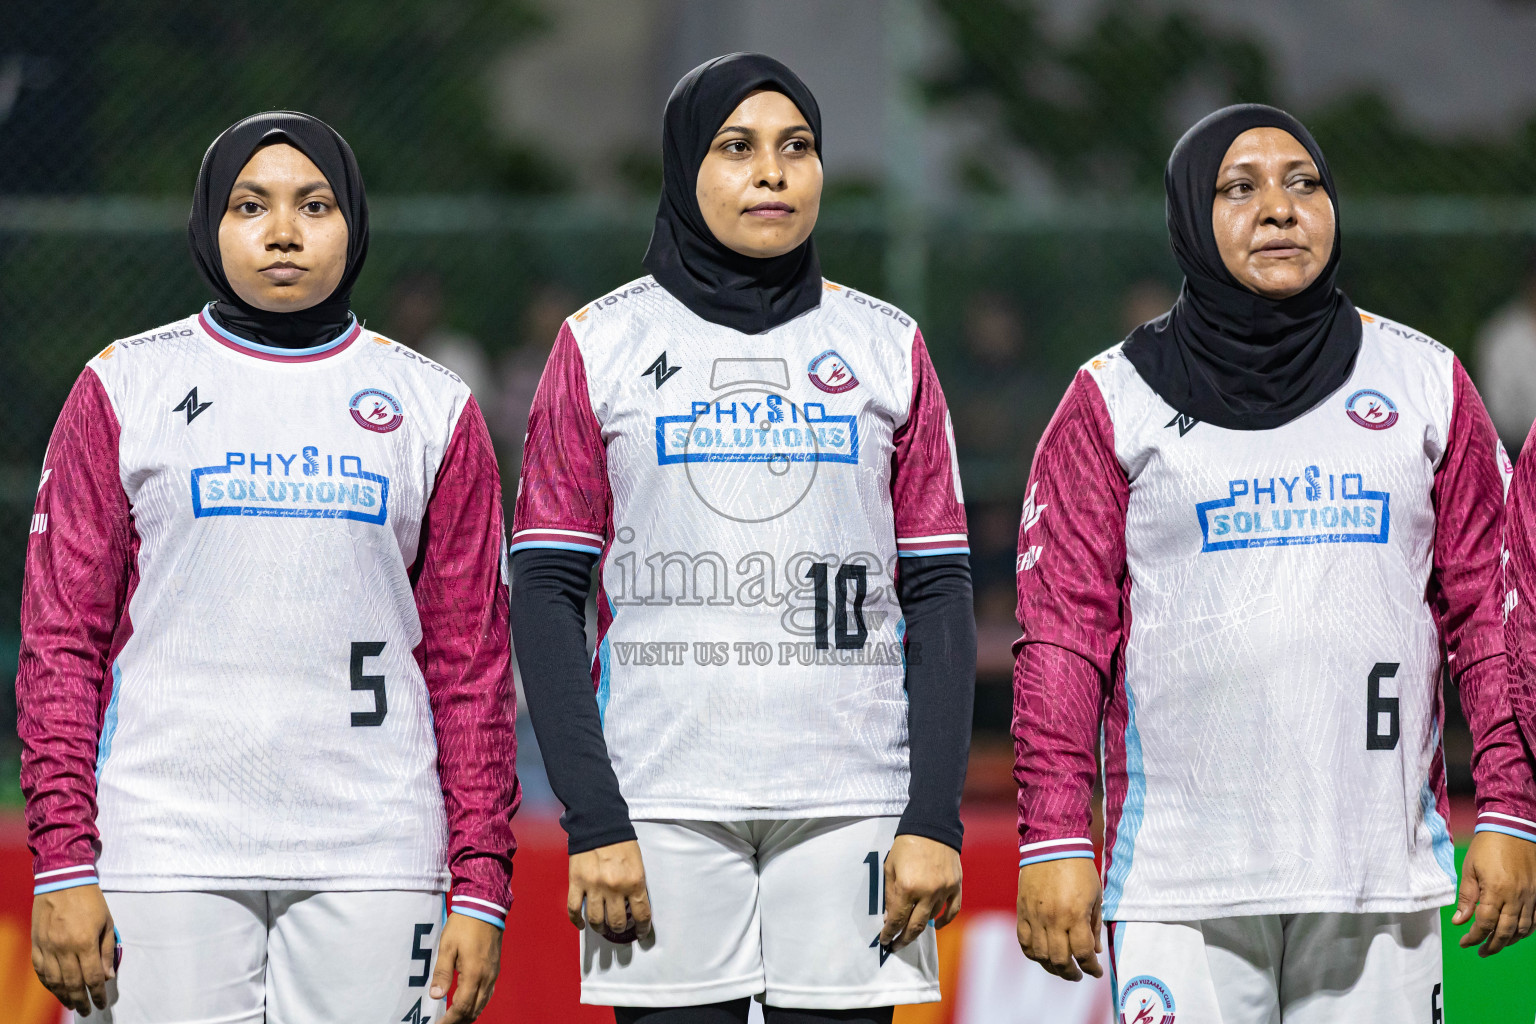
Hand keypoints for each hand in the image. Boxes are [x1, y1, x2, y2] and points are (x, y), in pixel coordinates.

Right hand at [32, 884, 115, 1014]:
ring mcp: (47, 947)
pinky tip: (55, 989)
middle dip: (80, 999)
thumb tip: (107, 976)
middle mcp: (64, 948)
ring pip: (54, 980)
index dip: (97, 993)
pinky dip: (47, 983)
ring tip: (72, 1004)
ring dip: (63, 996)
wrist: (63, 881)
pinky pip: (40, 970)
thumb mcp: (107, 922)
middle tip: (86, 1009)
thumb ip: (107, 951)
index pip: (92, 977)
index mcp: (85, 943)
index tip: (101, 1003)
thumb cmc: (90, 900)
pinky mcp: (36, 945)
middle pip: (72, 983)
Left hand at [431, 913, 501, 1022]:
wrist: (485, 907)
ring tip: (454, 1017)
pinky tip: (469, 1002)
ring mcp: (493, 973)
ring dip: (469, 1013)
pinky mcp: (495, 968)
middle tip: (444, 1022)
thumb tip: (435, 996)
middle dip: (459, 1020)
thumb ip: (442, 973)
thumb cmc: (464, 925)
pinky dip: (477, 1003)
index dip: (450, 1020)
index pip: (462, 1007)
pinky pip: (488, 993)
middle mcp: (487, 977)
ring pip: (483, 1003)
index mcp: (474, 974)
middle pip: (474, 1009)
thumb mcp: (447, 947)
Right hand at [568, 840, 651, 942]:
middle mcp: (614, 888)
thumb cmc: (621, 842)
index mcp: (634, 882)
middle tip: (619, 927)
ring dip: (600, 927)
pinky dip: (577, 921)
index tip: (642, 932)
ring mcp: (593, 887)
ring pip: (596, 920)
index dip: (643, 928)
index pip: (641, 914)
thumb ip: (636, 885)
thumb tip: (634, 906)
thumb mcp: (638, 863)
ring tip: (602, 926)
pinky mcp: (576, 883)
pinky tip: (582, 924)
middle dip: (620, 929)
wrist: (599, 823)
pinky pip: (574, 909)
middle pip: (617, 922)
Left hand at [878, 835, 962, 952]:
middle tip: (895, 946)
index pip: (897, 920)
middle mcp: (927, 892)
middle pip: (915, 927)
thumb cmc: (906, 846)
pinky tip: (935, 925)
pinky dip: (944, 920)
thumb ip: (890, 895)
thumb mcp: (890, 868)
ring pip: (932, 919)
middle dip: (903, 940)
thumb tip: (890, 919)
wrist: (932, 826)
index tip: (884, 940)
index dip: (889, 933)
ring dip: (920, 928)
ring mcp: (944, 890)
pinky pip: (952, 910)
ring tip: (910, 933)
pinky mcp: (956, 886)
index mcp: (907, 887)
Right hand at [1017, 857, 1102, 981]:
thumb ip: (1094, 926)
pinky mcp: (1022, 911)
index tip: (1096, 971)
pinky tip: (1042, 956)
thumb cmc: (1079, 869)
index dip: (1091, 967)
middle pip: (1060, 960)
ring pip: (1040, 955)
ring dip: (1052, 967)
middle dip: (1071, 973)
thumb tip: (1095, 951)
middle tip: (1078, 974)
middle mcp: (1053, 919)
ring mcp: (1035, 916)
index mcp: (1075, 914)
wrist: (1052, 844)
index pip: (1082, 953)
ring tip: (1061, 968)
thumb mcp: (1095, 896)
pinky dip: (1033, 954)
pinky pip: (1024, 941)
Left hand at [1453, 830, 1535, 955]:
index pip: (1485, 924)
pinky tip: (1516, 933)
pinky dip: (1526, 930)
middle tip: (1481, 951)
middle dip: (1492, 945)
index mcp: (1497, 891)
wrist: (1514, 828)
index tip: (1465, 943)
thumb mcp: (1470, 869)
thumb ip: (1466, 897)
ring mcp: (1532, 896)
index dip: (1474, 937)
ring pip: (1524, 929)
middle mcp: (1517, 897)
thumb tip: (1459, 921)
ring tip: (1496, 944)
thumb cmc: (1488, 846)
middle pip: (1506, 932)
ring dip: (1510, 941)